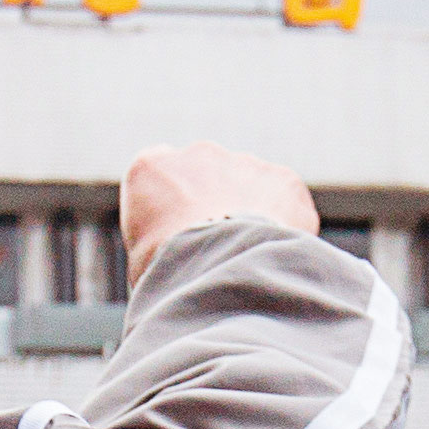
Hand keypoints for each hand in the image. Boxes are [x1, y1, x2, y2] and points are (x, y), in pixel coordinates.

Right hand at [121, 144, 319, 275]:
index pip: (160, 174)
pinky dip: (284, 225)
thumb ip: (160, 236)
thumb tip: (180, 256)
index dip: (174, 207)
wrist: (218, 272)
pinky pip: (285, 201)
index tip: (182, 234)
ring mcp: (244, 163)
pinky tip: (272, 255)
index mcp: (151, 168)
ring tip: (247, 257)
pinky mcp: (283, 180)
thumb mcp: (142, 258)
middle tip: (219, 250)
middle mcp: (198, 154)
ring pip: (250, 187)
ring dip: (251, 215)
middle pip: (209, 178)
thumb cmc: (170, 275)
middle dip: (216, 206)